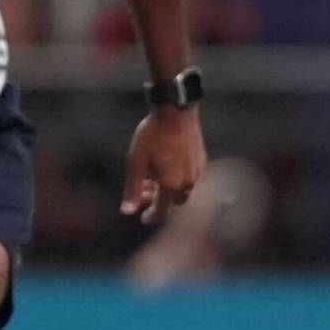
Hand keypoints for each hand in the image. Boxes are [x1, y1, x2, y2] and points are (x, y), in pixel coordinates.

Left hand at [123, 105, 205, 221]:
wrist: (176, 111)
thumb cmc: (153, 135)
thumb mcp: (136, 162)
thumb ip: (133, 189)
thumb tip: (127, 212)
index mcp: (171, 185)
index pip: (161, 211)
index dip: (151, 217)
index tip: (143, 217)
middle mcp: (188, 182)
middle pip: (174, 202)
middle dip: (160, 200)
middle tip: (146, 189)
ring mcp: (198, 171)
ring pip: (184, 189)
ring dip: (170, 187)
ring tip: (155, 173)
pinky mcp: (202, 160)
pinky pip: (191, 176)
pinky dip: (179, 176)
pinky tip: (169, 162)